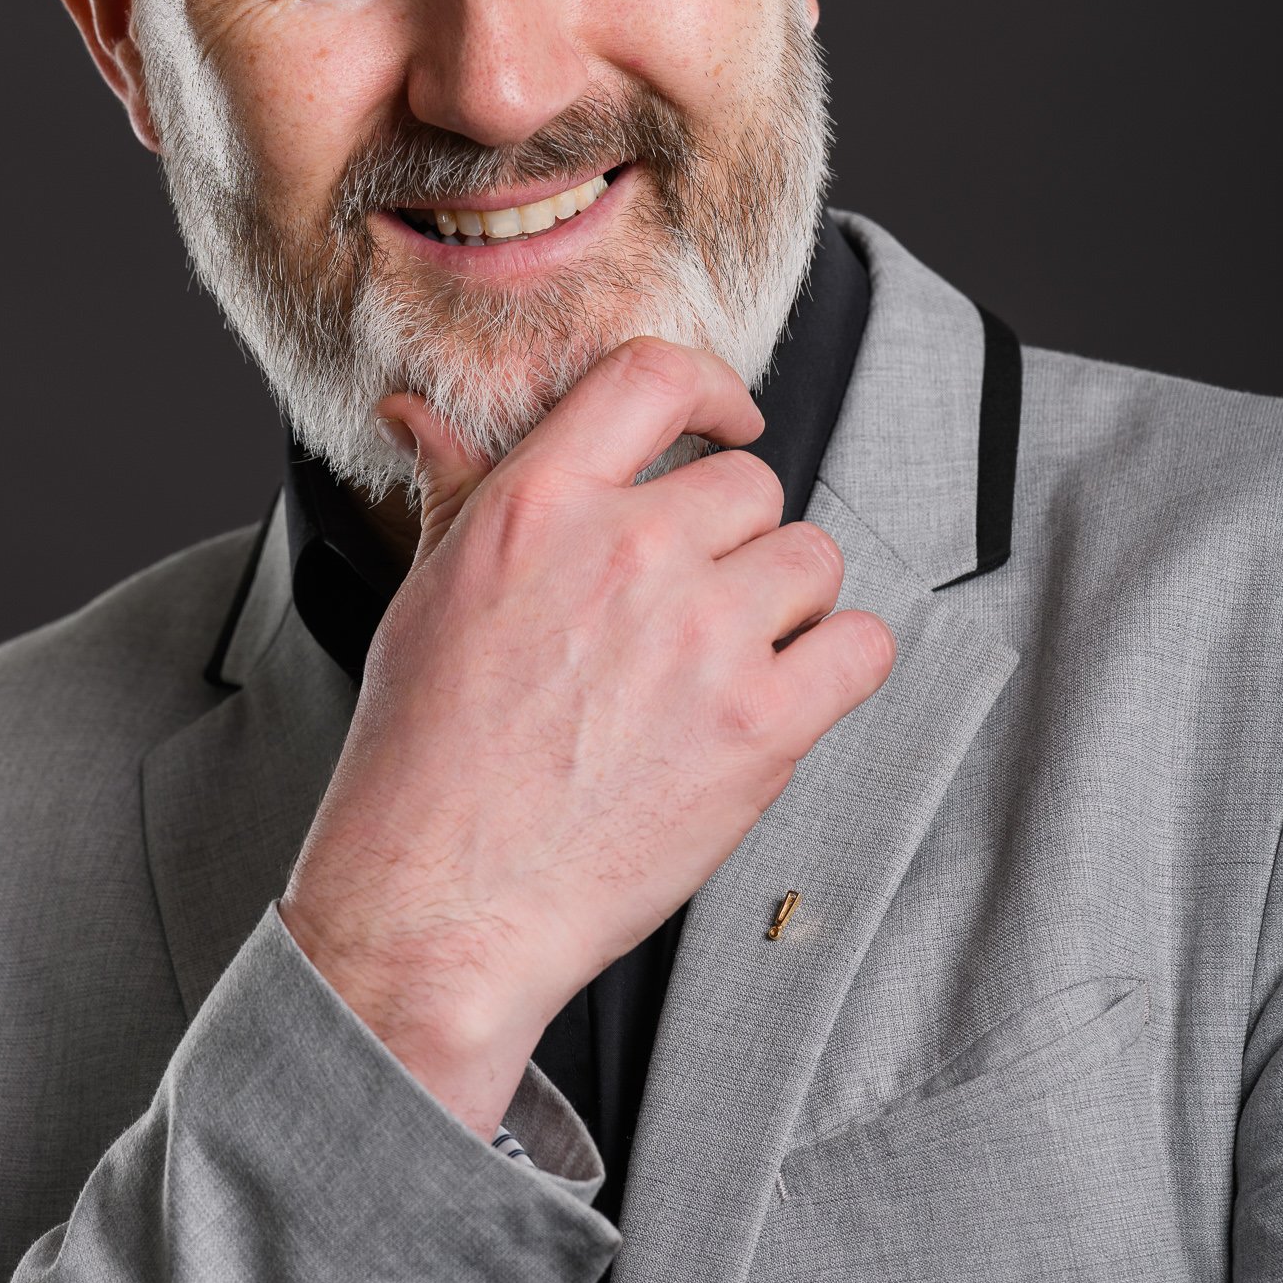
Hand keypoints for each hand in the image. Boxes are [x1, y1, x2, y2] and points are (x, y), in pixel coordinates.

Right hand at [280, 338, 894, 1135]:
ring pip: (814, 558)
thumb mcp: (427, 596)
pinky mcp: (760, 726)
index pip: (654, 377)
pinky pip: (862, 646)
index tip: (731, 423)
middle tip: (698, 607)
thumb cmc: (422, 757)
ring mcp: (701, 635)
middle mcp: (627, 550)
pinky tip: (790, 694)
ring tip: (733, 661)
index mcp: (537, 504)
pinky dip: (840, 666)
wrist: (439, 905)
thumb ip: (456, 491)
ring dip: (788, 603)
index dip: (712, 389)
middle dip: (737, 539)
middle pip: (752, 486)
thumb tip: (420, 415)